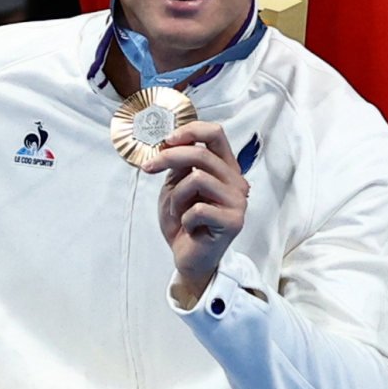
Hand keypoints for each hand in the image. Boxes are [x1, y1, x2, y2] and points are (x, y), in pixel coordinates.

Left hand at [151, 123, 248, 307]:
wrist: (188, 257)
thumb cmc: (183, 221)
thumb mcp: (176, 185)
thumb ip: (180, 164)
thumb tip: (171, 141)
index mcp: (225, 168)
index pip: (216, 134)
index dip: (190, 130)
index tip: (166, 140)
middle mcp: (236, 181)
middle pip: (202, 153)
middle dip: (168, 158)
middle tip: (149, 168)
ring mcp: (238, 201)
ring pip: (198, 178)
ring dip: (177, 196)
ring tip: (177, 211)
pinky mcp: (234, 221)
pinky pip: (199, 208)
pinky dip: (185, 217)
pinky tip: (189, 227)